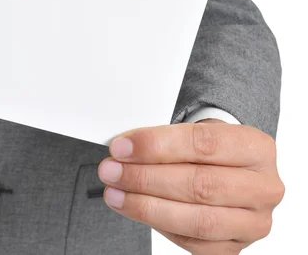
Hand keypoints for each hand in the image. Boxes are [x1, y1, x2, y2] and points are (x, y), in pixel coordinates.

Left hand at [98, 120, 283, 254]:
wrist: (230, 172)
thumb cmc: (209, 151)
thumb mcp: (193, 131)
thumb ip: (162, 140)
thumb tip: (123, 150)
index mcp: (257, 148)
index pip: (204, 143)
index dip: (156, 145)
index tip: (122, 147)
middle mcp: (263, 187)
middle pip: (200, 185)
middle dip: (146, 178)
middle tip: (111, 171)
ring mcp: (253, 222)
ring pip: (197, 220)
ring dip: (146, 206)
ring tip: (116, 194)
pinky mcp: (234, 247)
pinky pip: (193, 242)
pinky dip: (159, 226)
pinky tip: (136, 210)